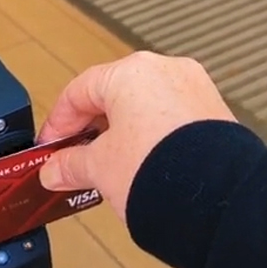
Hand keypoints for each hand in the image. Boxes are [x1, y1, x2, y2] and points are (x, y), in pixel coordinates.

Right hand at [36, 51, 236, 220]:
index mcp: (132, 72)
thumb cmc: (161, 169)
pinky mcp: (215, 112)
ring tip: (110, 168)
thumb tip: (55, 170)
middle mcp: (167, 71)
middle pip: (114, 96)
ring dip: (123, 135)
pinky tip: (143, 165)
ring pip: (145, 108)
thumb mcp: (99, 168)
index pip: (79, 90)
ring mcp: (195, 90)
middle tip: (76, 158)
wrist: (215, 196)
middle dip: (92, 129)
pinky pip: (172, 120)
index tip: (50, 147)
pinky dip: (152, 138)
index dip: (58, 122)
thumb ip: (70, 165)